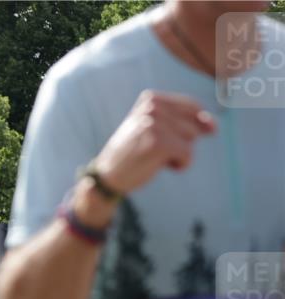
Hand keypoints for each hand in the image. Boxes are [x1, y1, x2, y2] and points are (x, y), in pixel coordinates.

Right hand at [93, 90, 215, 194]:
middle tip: (154, 149)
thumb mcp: (155, 128)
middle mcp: (152, 107)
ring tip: (154, 156)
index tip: (183, 138)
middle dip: (181, 141)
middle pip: (194, 125)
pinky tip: (159, 165)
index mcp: (150, 99)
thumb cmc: (134, 153)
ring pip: (191, 140)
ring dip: (179, 153)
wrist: (108, 176)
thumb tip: (214, 127)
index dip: (197, 124)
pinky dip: (179, 165)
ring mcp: (154, 124)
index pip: (192, 106)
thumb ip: (185, 121)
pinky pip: (187, 154)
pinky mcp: (157, 143)